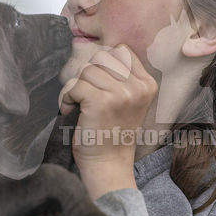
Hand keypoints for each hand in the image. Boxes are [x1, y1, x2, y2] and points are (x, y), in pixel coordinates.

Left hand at [58, 44, 157, 198]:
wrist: (108, 164)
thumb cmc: (112, 133)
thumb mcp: (128, 101)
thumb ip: (122, 77)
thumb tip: (99, 53)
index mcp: (147, 84)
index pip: (121, 51)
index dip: (103, 64)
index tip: (99, 86)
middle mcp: (138, 87)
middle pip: (102, 58)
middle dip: (88, 75)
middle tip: (87, 96)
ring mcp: (121, 94)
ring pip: (87, 71)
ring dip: (76, 88)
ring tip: (79, 106)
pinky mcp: (101, 102)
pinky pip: (75, 85)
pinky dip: (67, 98)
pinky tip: (72, 111)